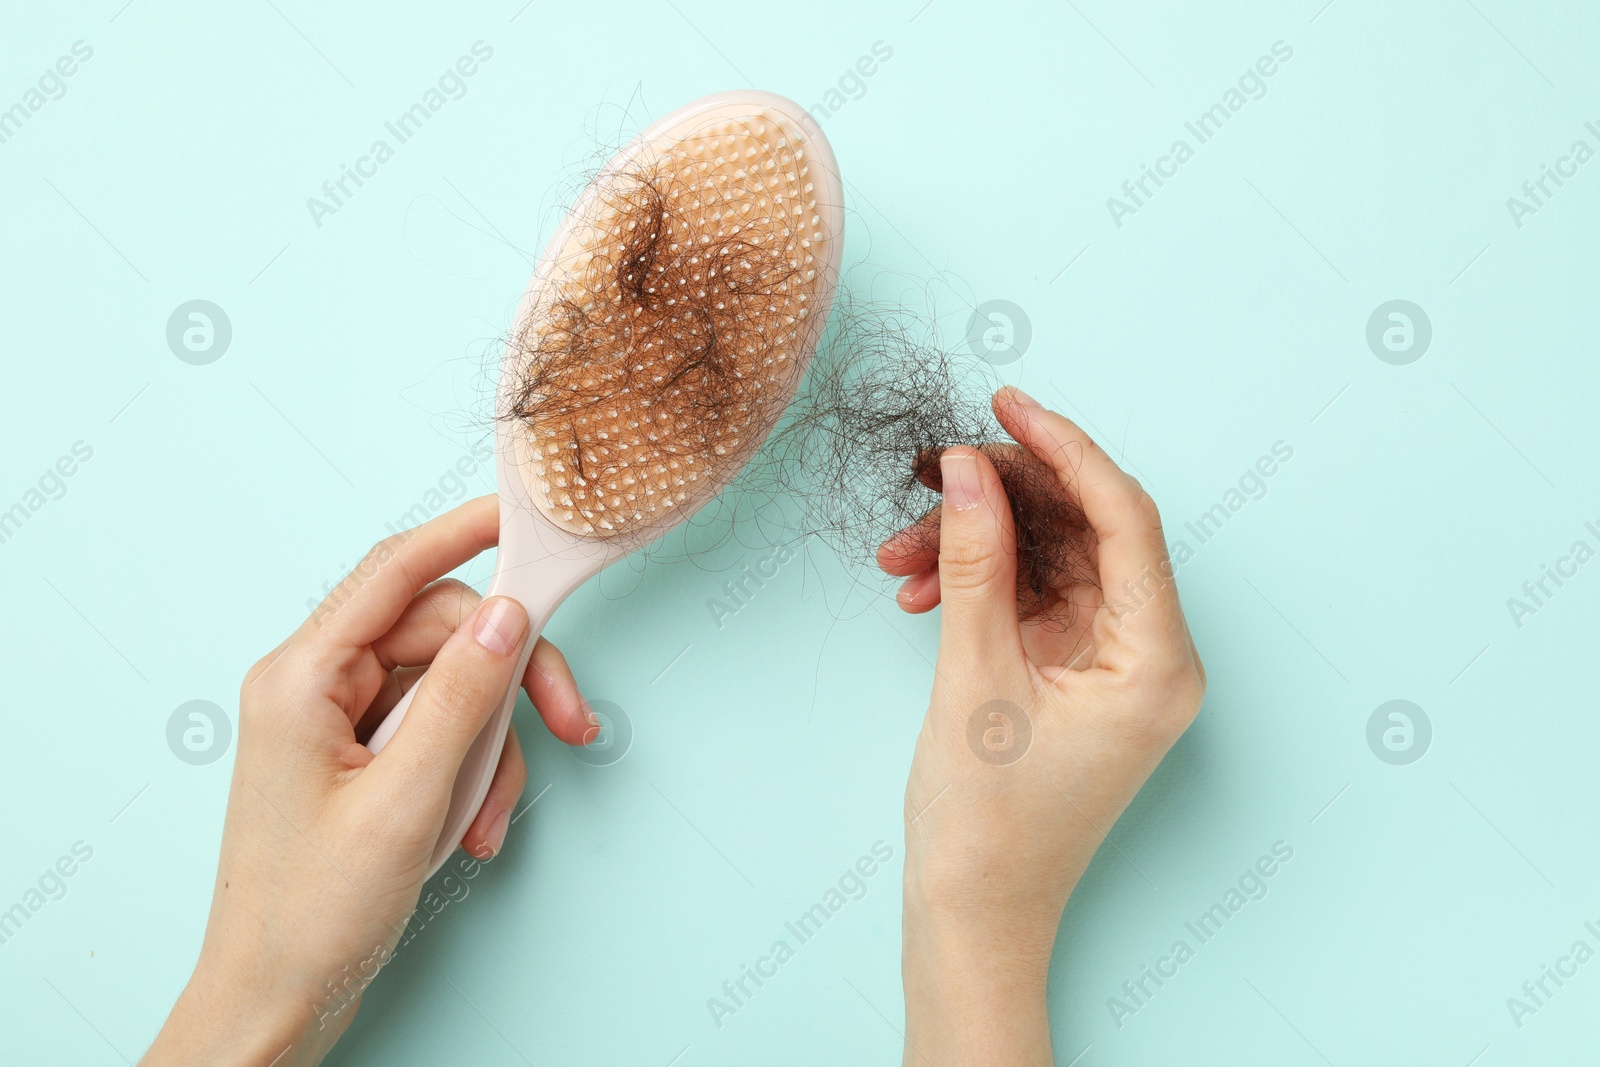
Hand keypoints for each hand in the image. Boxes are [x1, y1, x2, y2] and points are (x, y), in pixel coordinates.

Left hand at [141, 496, 594, 1065]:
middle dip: (507, 682)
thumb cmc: (312, 914)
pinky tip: (469, 828)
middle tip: (567, 723)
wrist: (275, 1000)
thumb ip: (462, 700)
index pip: (394, 573)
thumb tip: (506, 615)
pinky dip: (469, 772)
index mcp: (301, 679)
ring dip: (489, 747)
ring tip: (487, 818)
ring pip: (450, 688)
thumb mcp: (405, 803)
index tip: (521, 512)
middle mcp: (316, 687)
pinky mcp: (361, 759)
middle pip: (441, 635)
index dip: (462, 533)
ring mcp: (337, 724)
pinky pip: (438, 732)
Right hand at [882, 388, 1205, 1065]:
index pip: (1124, 518)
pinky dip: (979, 583)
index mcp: (1157, 661)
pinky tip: (920, 587)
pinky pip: (1033, 597)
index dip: (1064, 449)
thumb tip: (965, 468)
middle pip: (1086, 531)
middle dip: (1002, 498)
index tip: (1005, 404)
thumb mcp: (973, 677)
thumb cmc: (988, 825)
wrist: (974, 912)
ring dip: (976, 543)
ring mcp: (1115, 664)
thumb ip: (975, 561)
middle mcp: (1152, 656)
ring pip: (1051, 560)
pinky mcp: (1077, 674)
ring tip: (900, 553)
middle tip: (930, 473)